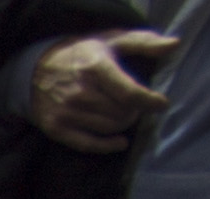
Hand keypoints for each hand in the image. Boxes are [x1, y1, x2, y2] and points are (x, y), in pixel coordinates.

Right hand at [28, 31, 176, 153]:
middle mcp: (79, 92)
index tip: (162, 104)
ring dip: (123, 125)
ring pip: (109, 128)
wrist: (34, 71)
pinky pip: (89, 145)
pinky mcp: (56, 128)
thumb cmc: (81, 54)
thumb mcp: (111, 40)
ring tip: (124, 115)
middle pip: (122, 114)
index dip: (149, 102)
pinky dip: (108, 146)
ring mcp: (66, 112)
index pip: (129, 93)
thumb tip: (174, 46)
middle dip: (135, 111)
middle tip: (135, 106)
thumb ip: (144, 42)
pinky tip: (120, 142)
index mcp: (95, 67)